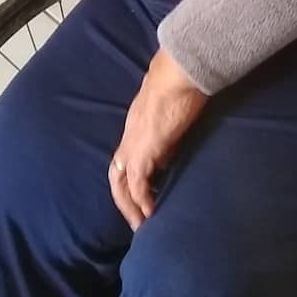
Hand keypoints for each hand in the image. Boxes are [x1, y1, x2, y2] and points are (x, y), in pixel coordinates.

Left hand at [109, 48, 207, 229]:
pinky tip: (149, 214)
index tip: (145, 193)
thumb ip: (171, 122)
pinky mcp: (143, 152)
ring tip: (141, 224)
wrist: (177, 72)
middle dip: (123, 198)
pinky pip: (136, 183)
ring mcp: (134, 144)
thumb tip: (177, 137)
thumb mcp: (174, 107)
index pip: (128, 155)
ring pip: (121, 181)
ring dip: (129, 205)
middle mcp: (130, 135)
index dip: (132, 176)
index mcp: (137, 124)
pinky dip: (140, 200)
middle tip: (136, 219)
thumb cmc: (180, 81)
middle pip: (116, 172)